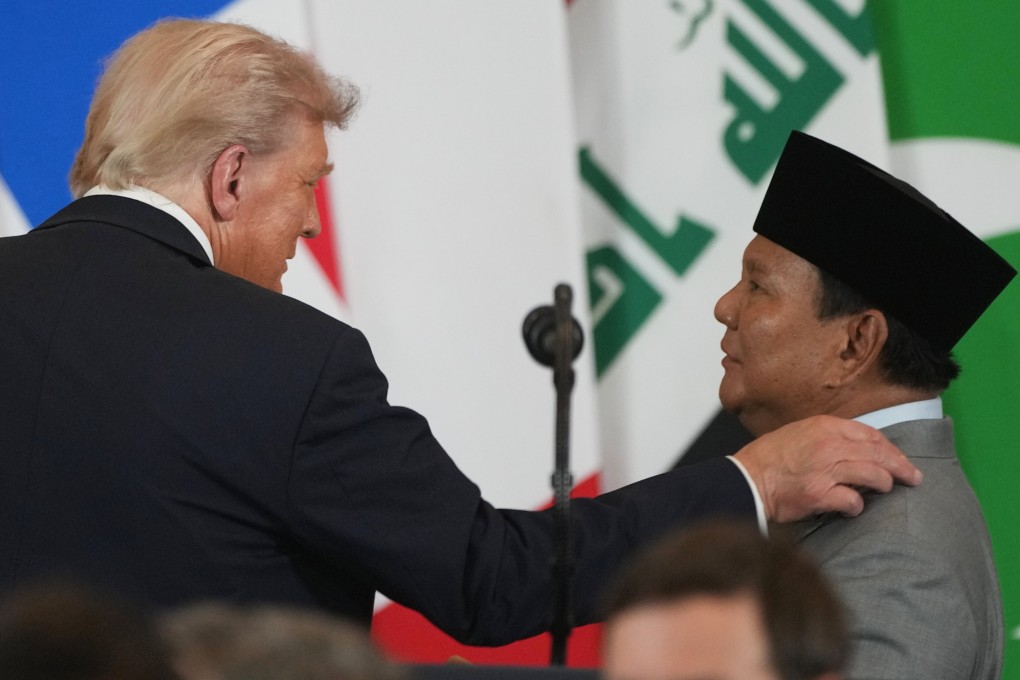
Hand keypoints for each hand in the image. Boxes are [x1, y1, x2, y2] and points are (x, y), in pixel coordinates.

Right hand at [732, 415, 921, 522]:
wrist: (745, 479)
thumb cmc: (768, 459)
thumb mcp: (799, 434)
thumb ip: (827, 437)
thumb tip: (858, 450)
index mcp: (823, 426)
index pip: (870, 435)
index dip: (891, 448)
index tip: (900, 458)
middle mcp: (828, 445)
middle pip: (879, 454)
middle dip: (901, 467)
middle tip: (914, 477)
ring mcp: (825, 469)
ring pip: (873, 475)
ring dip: (883, 484)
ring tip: (885, 490)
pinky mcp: (820, 494)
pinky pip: (853, 501)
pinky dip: (856, 506)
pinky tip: (853, 507)